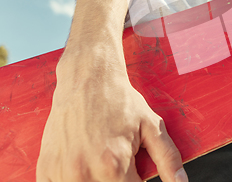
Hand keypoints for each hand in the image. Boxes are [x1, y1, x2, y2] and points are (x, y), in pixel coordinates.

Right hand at [36, 58, 187, 181]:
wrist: (88, 78)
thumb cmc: (119, 100)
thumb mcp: (151, 126)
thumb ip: (168, 159)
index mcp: (113, 165)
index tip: (135, 172)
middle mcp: (84, 173)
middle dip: (118, 181)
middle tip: (118, 160)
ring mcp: (62, 173)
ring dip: (97, 181)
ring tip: (102, 160)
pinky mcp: (45, 169)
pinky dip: (73, 180)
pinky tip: (84, 165)